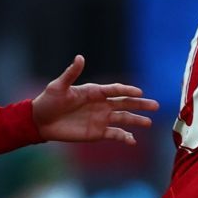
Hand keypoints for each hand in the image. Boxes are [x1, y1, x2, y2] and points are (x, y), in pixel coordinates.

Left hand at [30, 55, 155, 145]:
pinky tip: (132, 140)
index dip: (127, 90)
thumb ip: (71, 73)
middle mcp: (101, 105)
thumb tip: (80, 57)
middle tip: (155, 105)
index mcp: (94, 92)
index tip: (139, 92)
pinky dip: (124, 137)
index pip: (115, 90)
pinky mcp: (97, 132)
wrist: (41, 122)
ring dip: (136, 121)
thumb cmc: (49, 101)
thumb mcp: (59, 86)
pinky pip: (114, 134)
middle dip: (140, 105)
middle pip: (124, 104)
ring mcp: (100, 119)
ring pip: (123, 119)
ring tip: (149, 123)